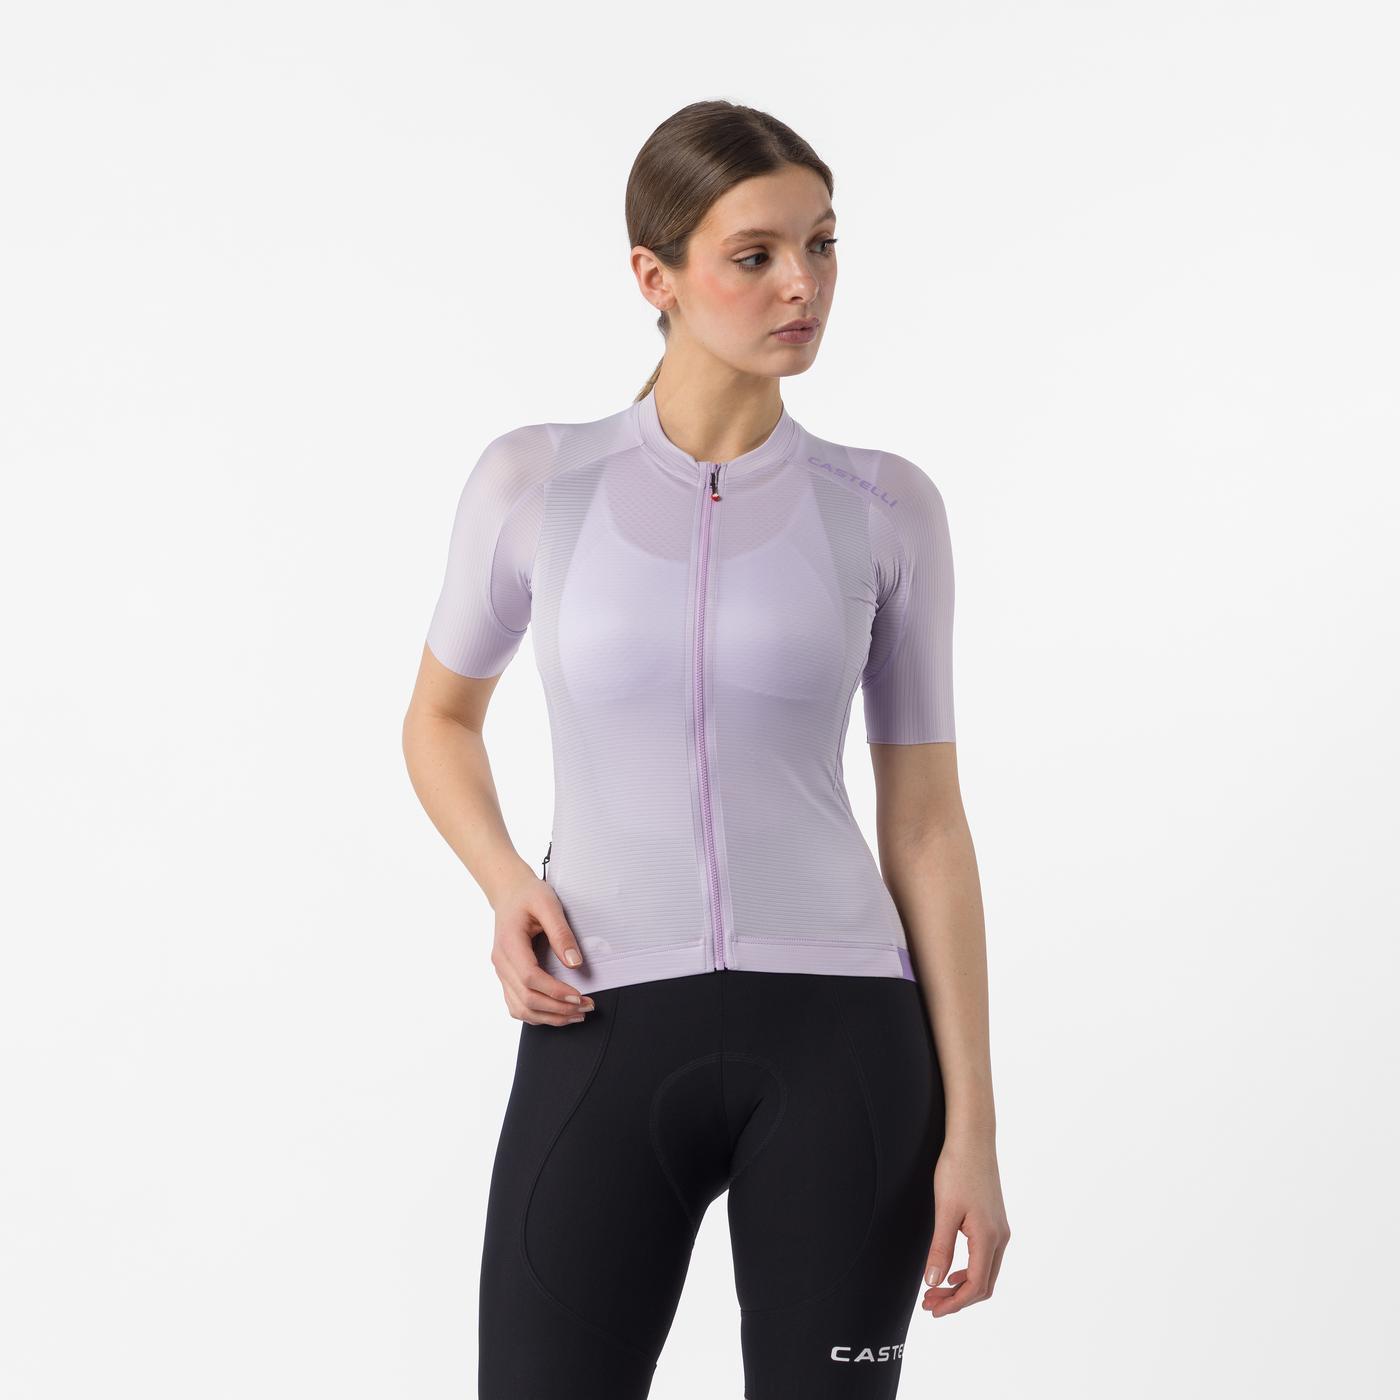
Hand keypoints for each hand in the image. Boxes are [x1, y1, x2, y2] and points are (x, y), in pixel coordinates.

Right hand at [488, 865, 594, 1025]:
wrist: (509, 892)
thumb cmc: (528, 895)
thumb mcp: (548, 904)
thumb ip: (561, 933)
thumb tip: (574, 964)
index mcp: (509, 944)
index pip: (530, 978)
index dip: (555, 992)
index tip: (579, 996)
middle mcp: (501, 963)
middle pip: (526, 999)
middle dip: (558, 1009)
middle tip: (586, 1007)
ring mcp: (502, 972)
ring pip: (520, 1008)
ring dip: (549, 1018)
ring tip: (576, 1015)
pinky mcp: (507, 977)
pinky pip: (517, 1005)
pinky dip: (537, 1015)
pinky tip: (557, 1014)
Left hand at [921, 1136, 1010, 1315]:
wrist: (973, 1139)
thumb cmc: (957, 1170)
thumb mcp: (945, 1211)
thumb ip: (940, 1249)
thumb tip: (933, 1282)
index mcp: (988, 1238)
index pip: (975, 1286)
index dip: (954, 1304)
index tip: (932, 1309)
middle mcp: (1000, 1237)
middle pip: (984, 1285)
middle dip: (957, 1300)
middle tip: (930, 1304)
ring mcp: (1000, 1230)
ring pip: (986, 1273)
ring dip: (963, 1287)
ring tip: (936, 1290)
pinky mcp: (995, 1221)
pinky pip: (987, 1258)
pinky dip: (970, 1271)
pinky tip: (952, 1270)